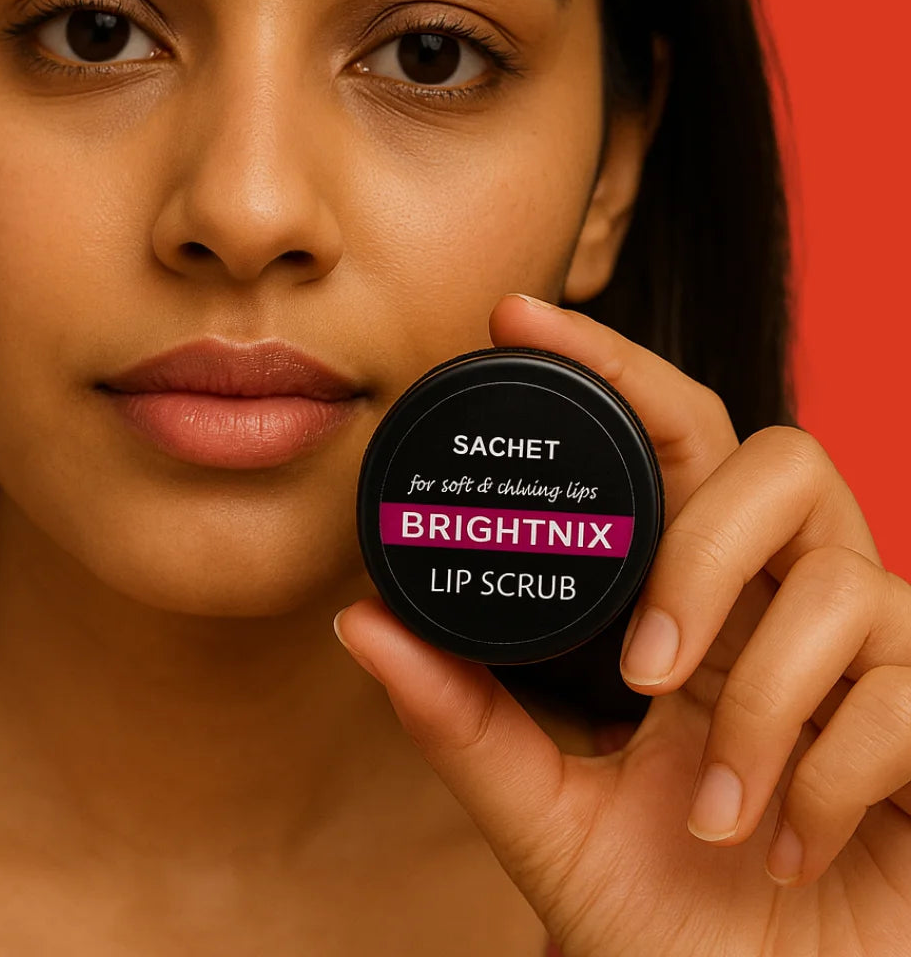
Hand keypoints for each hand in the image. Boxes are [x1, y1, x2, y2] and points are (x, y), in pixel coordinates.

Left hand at [334, 294, 910, 956]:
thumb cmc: (674, 925)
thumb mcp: (549, 813)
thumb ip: (463, 721)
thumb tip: (358, 621)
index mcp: (690, 610)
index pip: (664, 443)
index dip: (606, 369)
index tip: (516, 318)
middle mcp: (784, 609)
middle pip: (777, 461)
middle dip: (707, 549)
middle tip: (645, 667)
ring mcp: (875, 658)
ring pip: (847, 579)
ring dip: (762, 703)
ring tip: (719, 811)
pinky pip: (908, 683)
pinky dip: (833, 770)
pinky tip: (789, 837)